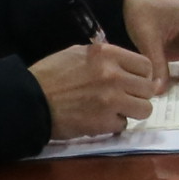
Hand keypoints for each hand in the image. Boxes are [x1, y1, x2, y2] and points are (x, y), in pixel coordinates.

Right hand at [32, 37, 161, 139]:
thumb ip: (104, 57)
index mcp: (107, 54)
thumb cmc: (50, 75)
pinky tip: (100, 120)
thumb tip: (124, 65)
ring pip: (144, 109)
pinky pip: (124, 125)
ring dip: (131, 111)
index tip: (133, 82)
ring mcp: (111, 100)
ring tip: (116, 110)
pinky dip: (114, 125)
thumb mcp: (77, 53)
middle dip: (138, 94)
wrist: (30, 100)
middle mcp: (114, 75)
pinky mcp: (105, 122)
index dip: (141, 75)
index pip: (145, 65)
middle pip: (148, 88)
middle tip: (125, 98)